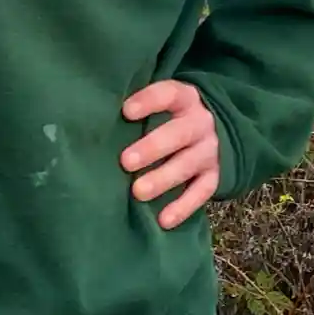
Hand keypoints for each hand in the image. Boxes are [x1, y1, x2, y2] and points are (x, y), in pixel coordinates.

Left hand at [120, 79, 219, 228]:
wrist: (214, 129)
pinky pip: (201, 193)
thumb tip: (99, 112)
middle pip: (178, 133)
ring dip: (162, 179)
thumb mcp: (164, 100)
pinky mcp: (214, 176)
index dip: (148, 101)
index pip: (168, 94)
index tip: (126, 111)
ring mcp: (209, 151)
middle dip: (152, 148)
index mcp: (185, 97)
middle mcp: (201, 123)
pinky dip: (183, 207)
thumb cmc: (172, 114)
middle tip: (126, 162)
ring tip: (138, 192)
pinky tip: (163, 220)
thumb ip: (140, 104)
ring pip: (187, 164)